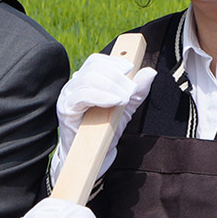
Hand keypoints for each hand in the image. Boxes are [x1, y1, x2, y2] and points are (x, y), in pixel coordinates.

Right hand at [50, 52, 154, 177]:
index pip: (96, 61)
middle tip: (131, 90)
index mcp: (85, 81)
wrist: (94, 155)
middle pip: (94, 68)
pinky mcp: (66, 109)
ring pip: (89, 79)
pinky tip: (114, 101)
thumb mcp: (126, 107)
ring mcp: (68, 96)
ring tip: (124, 98)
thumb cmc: (106, 130)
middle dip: (116, 77)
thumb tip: (150, 72)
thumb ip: (137, 91)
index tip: (130, 68)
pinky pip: (82, 95)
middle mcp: (74, 86)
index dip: (113, 62)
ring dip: (111, 86)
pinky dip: (101, 96)